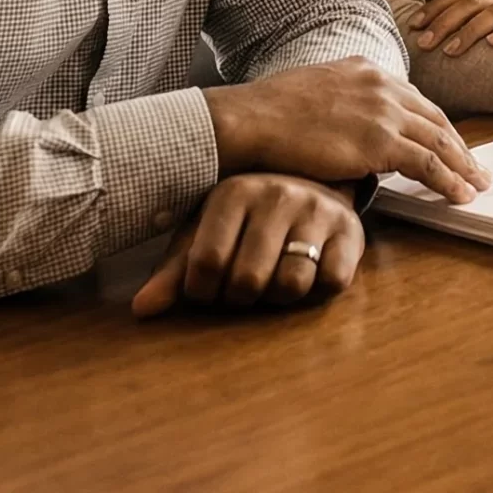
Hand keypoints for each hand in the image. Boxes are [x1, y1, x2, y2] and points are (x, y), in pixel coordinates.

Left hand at [132, 174, 363, 316]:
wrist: (312, 182)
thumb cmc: (248, 218)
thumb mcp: (206, 234)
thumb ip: (175, 272)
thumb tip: (141, 310)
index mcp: (233, 192)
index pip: (206, 264)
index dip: (202, 293)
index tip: (207, 289)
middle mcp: (277, 195)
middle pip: (247, 280)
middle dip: (240, 298)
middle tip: (242, 287)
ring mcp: (316, 210)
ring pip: (291, 284)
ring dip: (278, 297)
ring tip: (273, 280)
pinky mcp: (350, 230)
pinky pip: (331, 282)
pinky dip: (316, 291)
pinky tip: (307, 272)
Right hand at [203, 57, 488, 201]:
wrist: (250, 119)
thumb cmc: (268, 112)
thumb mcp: (313, 92)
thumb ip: (341, 106)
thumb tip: (348, 130)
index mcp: (366, 71)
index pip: (414, 101)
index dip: (436, 126)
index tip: (449, 143)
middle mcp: (382, 85)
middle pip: (435, 120)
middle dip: (459, 146)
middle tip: (476, 167)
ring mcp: (384, 112)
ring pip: (439, 142)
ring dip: (463, 166)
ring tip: (477, 185)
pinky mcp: (380, 142)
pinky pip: (427, 164)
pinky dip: (449, 180)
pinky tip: (461, 195)